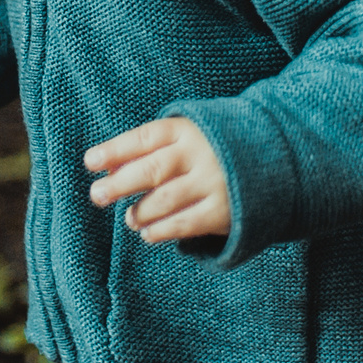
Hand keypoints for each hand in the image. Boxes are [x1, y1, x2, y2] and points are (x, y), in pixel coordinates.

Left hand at [84, 117, 230, 243]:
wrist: (271, 161)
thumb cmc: (211, 149)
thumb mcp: (186, 137)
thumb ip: (149, 149)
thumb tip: (106, 169)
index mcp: (188, 130)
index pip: (145, 138)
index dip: (116, 150)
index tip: (90, 162)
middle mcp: (200, 154)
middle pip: (152, 169)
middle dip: (120, 183)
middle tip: (97, 195)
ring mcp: (214, 182)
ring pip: (164, 200)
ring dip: (140, 212)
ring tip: (130, 218)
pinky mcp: (223, 210)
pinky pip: (184, 224)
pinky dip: (161, 231)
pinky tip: (148, 233)